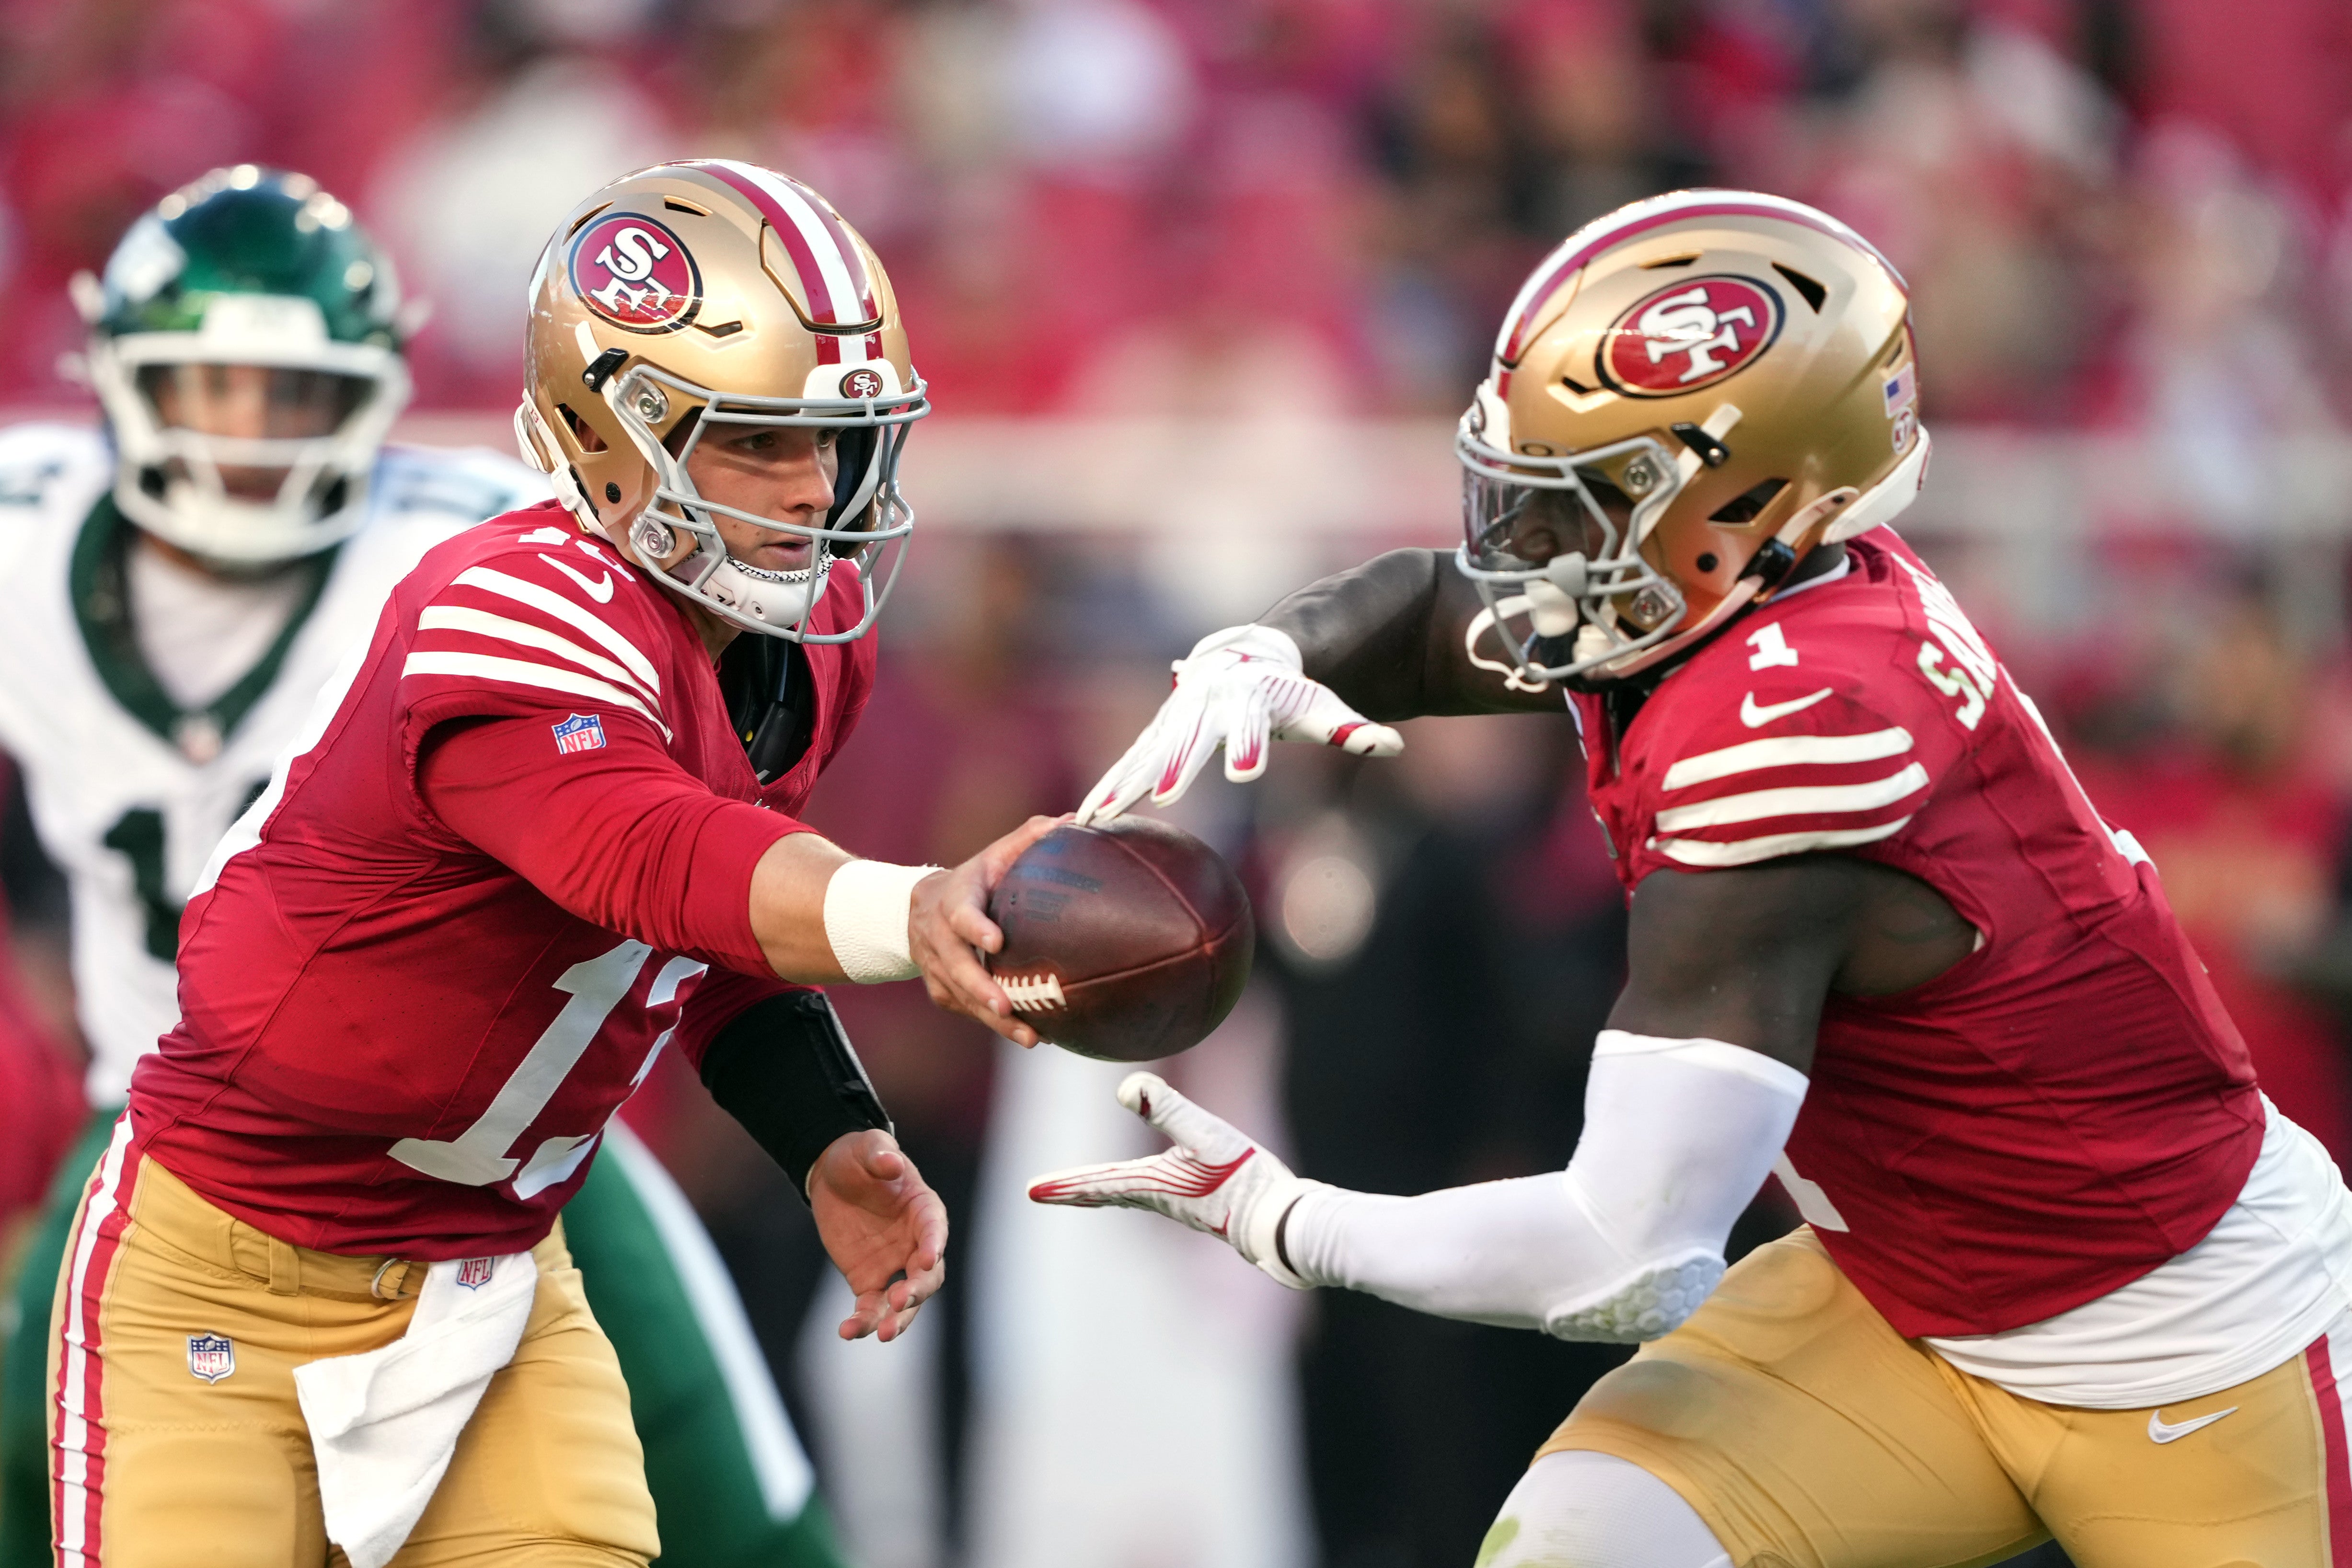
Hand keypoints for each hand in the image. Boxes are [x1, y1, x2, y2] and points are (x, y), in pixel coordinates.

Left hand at [809, 1129, 948, 1341]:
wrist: (831, 1175)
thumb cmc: (858, 1156)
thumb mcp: (867, 1147)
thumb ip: (880, 1154)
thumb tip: (891, 1163)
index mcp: (923, 1209)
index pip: (935, 1229)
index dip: (934, 1244)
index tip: (927, 1260)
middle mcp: (915, 1242)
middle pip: (927, 1275)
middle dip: (918, 1291)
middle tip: (900, 1301)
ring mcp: (894, 1265)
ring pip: (904, 1301)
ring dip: (897, 1319)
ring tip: (883, 1333)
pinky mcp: (868, 1280)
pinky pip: (870, 1307)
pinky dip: (863, 1321)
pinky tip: (847, 1331)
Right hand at [909, 813, 1069, 1047]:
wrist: (916, 909)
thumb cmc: (973, 880)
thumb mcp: (994, 855)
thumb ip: (1030, 837)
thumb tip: (1074, 820)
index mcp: (953, 901)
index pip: (960, 914)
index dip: (975, 928)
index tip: (996, 942)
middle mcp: (938, 938)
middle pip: (956, 967)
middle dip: (981, 989)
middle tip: (1008, 1006)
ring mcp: (936, 968)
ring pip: (962, 997)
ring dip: (995, 1020)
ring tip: (1031, 1038)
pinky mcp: (941, 991)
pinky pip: (967, 1011)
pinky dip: (996, 1024)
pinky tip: (1031, 1036)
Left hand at [1026, 1072, 1318, 1287]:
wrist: (1278, 1221)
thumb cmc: (1244, 1177)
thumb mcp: (1207, 1133)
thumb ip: (1168, 1109)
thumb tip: (1125, 1088)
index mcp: (1152, 1184)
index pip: (1097, 1184)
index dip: (1063, 1184)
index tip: (1030, 1189)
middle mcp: (1158, 1198)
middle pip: (1103, 1193)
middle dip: (1071, 1190)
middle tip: (1039, 1192)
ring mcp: (1178, 1203)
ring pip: (1125, 1195)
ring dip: (1097, 1190)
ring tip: (1079, 1189)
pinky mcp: (1197, 1202)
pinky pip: (1149, 1193)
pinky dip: (1127, 1188)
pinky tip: (1142, 1181)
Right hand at [1076, 625, 1402, 825]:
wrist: (1247, 658)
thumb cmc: (1292, 691)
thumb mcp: (1323, 707)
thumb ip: (1353, 727)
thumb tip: (1396, 743)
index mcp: (1249, 698)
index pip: (1251, 724)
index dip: (1249, 744)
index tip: (1245, 771)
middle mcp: (1206, 705)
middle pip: (1188, 738)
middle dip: (1174, 765)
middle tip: (1160, 794)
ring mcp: (1176, 718)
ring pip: (1148, 751)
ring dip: (1122, 781)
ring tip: (1097, 813)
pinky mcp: (1158, 734)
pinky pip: (1130, 761)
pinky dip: (1109, 785)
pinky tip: (1084, 818)